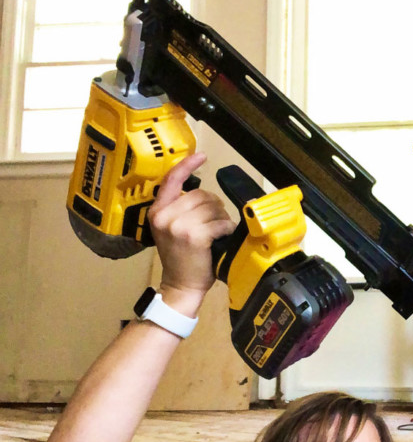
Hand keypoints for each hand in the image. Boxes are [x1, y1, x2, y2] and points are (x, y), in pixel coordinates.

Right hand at [147, 153, 235, 306]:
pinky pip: (221, 222)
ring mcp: (179, 225)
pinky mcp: (194, 236)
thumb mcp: (170, 229)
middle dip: (213, 207)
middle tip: (212, 224)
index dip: (188, 165)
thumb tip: (202, 193)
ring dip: (221, 219)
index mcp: (157, 211)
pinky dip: (225, 230)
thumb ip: (179, 208)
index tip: (202, 156)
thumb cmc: (180, 258)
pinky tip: (219, 239)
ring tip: (214, 233)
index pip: (172, 179)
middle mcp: (165, 216)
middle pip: (201, 194)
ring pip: (213, 207)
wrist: (180, 285)